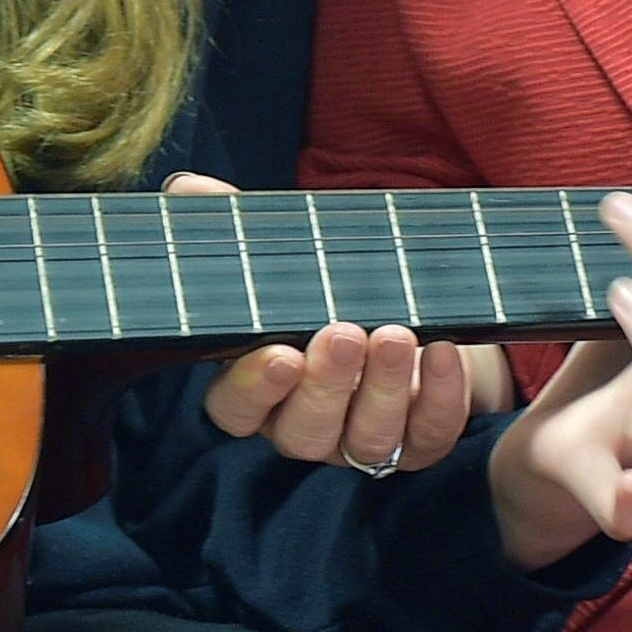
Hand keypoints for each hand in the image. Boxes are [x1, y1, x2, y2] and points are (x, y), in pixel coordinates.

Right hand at [182, 173, 489, 475]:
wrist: (409, 305)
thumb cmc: (328, 283)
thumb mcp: (284, 248)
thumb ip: (233, 223)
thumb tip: (187, 190)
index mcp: (257, 385)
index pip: (237, 409)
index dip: (254, 389)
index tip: (279, 353)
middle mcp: (303, 422)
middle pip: (302, 431)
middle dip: (326, 385)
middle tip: (344, 332)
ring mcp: (359, 437)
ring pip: (365, 439)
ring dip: (383, 388)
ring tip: (396, 334)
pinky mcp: (418, 441)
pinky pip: (427, 436)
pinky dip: (442, 397)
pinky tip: (444, 350)